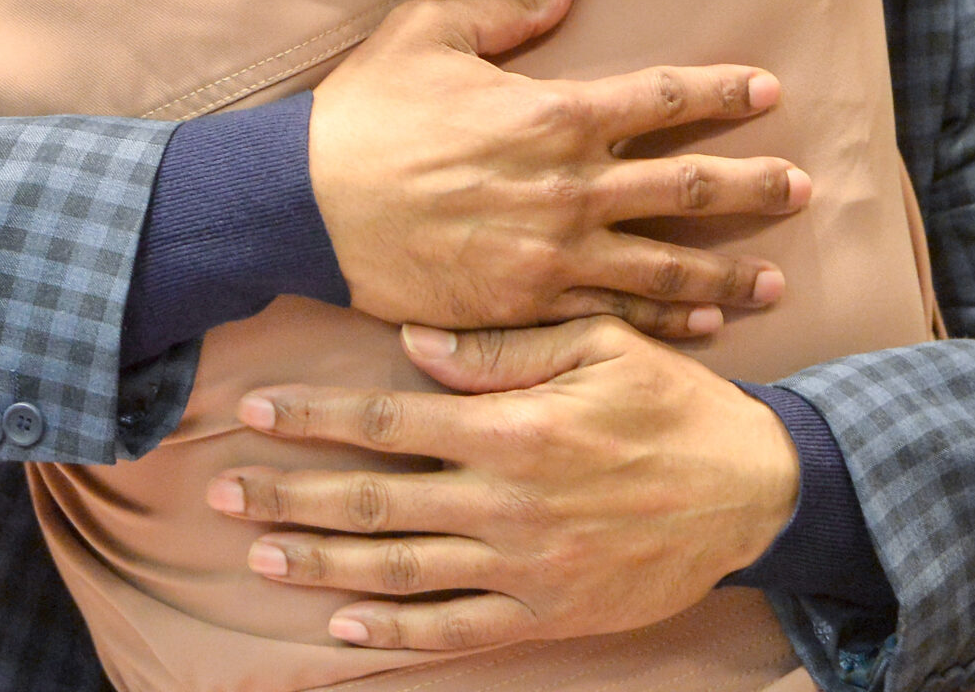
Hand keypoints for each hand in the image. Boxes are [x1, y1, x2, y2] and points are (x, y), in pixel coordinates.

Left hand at [209, 317, 800, 650]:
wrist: (754, 493)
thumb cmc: (676, 404)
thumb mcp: (602, 345)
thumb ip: (504, 347)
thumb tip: (413, 342)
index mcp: (513, 428)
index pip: (389, 420)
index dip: (315, 417)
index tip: (255, 411)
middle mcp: (505, 502)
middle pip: (372, 503)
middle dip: (288, 499)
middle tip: (220, 496)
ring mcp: (522, 567)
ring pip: (398, 572)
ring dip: (320, 567)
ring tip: (259, 557)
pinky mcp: (547, 612)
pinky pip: (454, 630)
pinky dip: (394, 630)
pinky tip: (343, 623)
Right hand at [308, 0, 805, 340]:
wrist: (300, 205)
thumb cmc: (364, 112)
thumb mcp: (432, 32)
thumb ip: (512, 7)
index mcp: (555, 113)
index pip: (666, 96)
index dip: (724, 91)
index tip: (768, 90)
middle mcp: (570, 187)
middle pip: (687, 186)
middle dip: (754, 186)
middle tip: (804, 188)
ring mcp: (550, 254)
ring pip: (663, 265)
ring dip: (726, 271)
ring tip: (775, 280)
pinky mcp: (523, 306)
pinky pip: (612, 318)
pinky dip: (664, 324)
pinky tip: (703, 326)